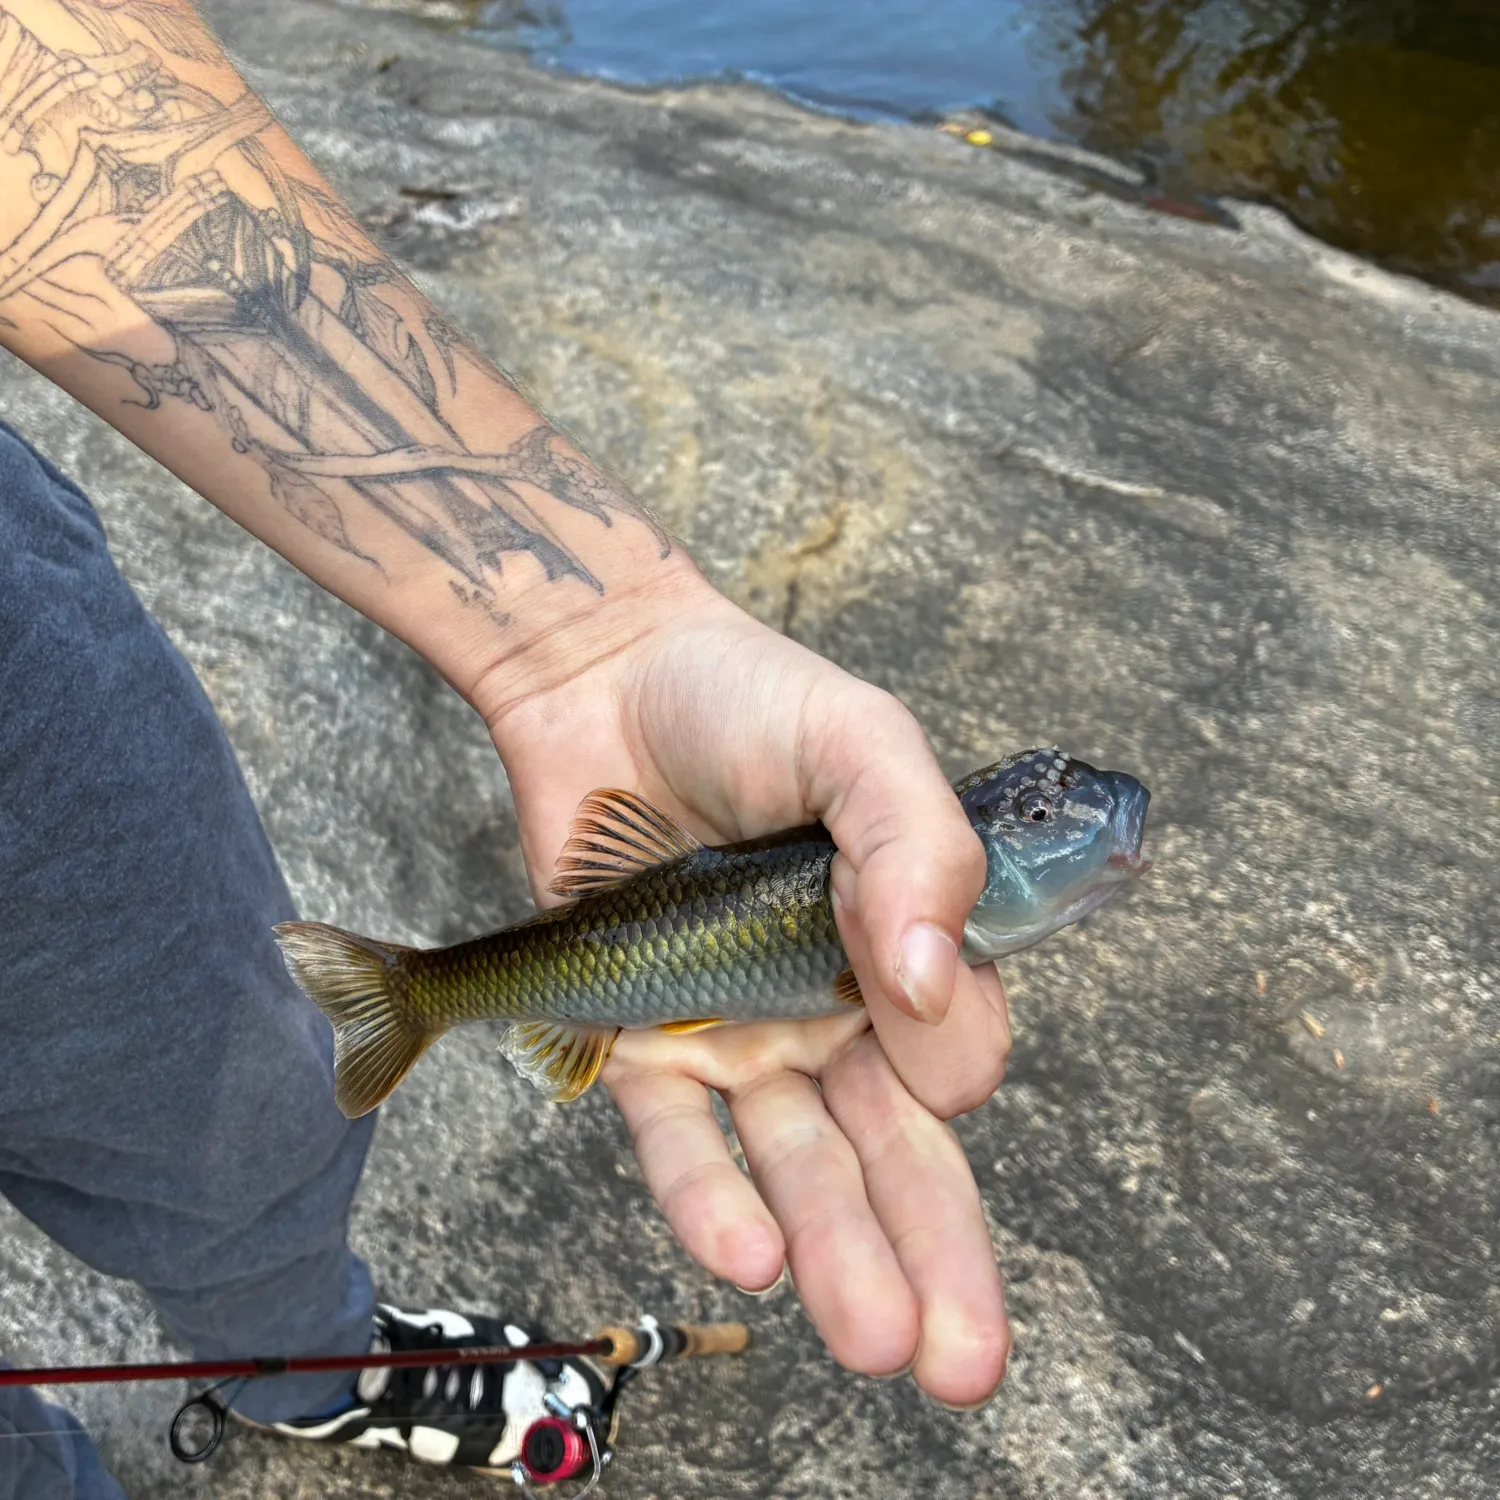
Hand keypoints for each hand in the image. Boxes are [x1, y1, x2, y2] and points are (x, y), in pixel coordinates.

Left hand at [481, 586, 1010, 1405]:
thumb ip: (918, 841)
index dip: (959, 1062)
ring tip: (878, 1341)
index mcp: (901, 944)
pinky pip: (679, 1135)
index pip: (957, 1045)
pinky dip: (710, 1194)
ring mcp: (736, 1032)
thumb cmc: (745, 699)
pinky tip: (750, 1253)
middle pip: (895, 1150)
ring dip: (837, 1255)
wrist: (601, 678)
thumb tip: (938, 972)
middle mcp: (828, 1007)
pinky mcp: (639, 1039)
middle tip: (967, 1361)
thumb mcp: (859, 740)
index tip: (943, 1052)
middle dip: (936, 1256)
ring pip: (799, 1167)